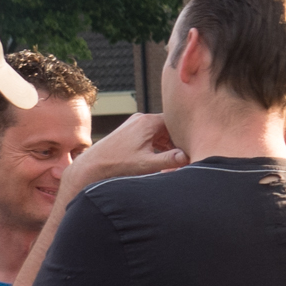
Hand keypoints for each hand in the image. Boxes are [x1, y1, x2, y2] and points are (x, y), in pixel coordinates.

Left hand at [62, 116, 185, 197]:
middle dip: (178, 141)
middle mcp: (141, 119)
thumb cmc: (118, 164)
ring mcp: (135, 124)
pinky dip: (159, 145)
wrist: (93, 166)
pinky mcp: (130, 131)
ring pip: (161, 131)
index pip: (178, 122)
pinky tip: (160, 158)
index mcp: (148, 122)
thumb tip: (189, 156)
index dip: (187, 135)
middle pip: (170, 126)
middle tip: (185, 156)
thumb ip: (171, 159)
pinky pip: (152, 135)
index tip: (192, 148)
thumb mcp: (148, 164)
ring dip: (169, 144)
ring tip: (173, 160)